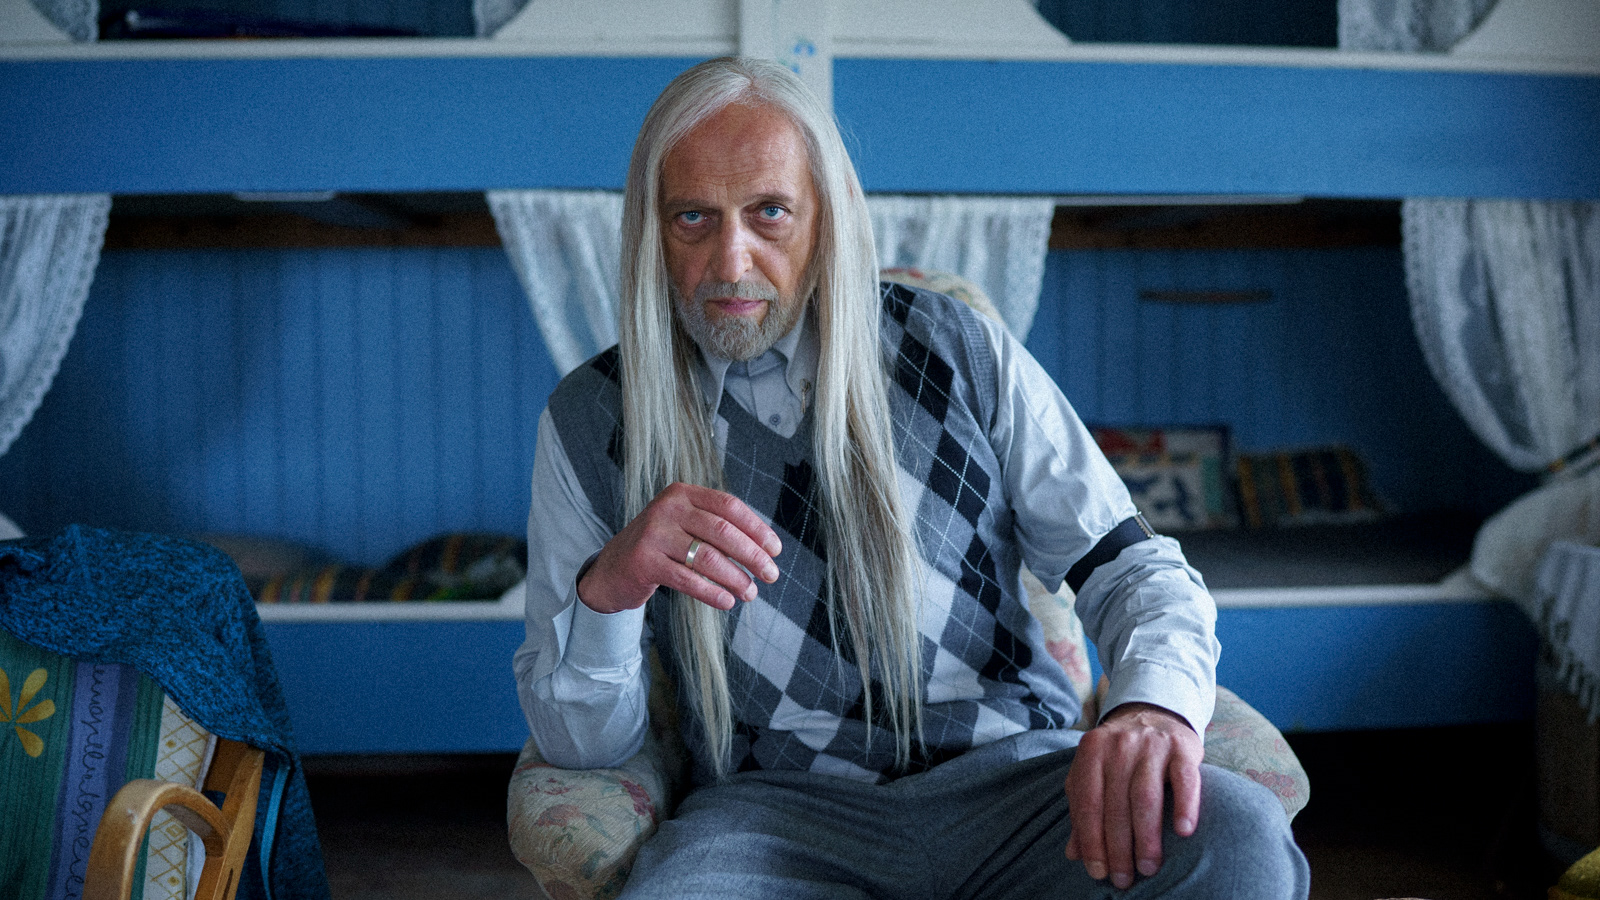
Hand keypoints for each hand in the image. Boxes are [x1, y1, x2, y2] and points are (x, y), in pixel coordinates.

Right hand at [577, 482, 781, 614]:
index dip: (757, 528)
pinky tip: (728, 602)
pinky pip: (688, 580)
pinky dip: (713, 593)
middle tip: (771, 575)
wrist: (612, 569)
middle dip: (752, 555)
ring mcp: (653, 534)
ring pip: (707, 557)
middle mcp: (667, 508)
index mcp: (682, 493)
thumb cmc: (660, 548)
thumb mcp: (684, 527)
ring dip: (736, 578)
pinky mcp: (644, 562)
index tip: (775, 550)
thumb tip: (764, 550)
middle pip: (722, 530)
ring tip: (751, 593)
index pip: (729, 506)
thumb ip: (716, 529)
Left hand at [1063, 702, 1202, 889]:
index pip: (1088, 802)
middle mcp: (1119, 744)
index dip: (1091, 841)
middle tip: (1124, 879)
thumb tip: (1073, 854)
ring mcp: (1152, 744)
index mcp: (1091, 751)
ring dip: (1146, 838)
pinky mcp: (1182, 747)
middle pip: (1116, 804)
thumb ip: (1083, 810)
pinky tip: (1183, 832)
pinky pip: (1184, 780)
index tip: (1098, 872)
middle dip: (1118, 848)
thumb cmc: (1118, 755)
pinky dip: (1184, 806)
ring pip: (1145, 797)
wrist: (1153, 713)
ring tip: (1148, 867)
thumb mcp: (1094, 774)